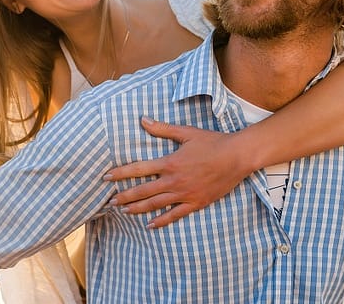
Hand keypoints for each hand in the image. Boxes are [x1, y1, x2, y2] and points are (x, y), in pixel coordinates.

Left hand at [103, 117, 253, 228]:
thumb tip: (142, 119)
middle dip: (124, 197)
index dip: (120, 174)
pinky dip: (161, 221)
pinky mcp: (196, 203)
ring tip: (123, 212)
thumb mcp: (186, 133)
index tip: (106, 177)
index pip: (138, 169)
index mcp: (170, 162)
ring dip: (137, 209)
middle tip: (110, 202)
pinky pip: (175, 215)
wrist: (237, 157)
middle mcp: (174, 180)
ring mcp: (185, 194)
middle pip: (143, 191)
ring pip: (155, 204)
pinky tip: (150, 225)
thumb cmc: (212, 142)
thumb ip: (162, 128)